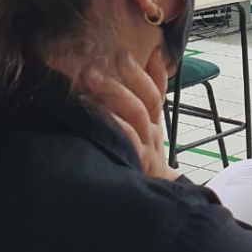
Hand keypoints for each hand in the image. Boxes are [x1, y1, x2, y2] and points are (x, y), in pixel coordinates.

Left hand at [81, 50, 176, 181]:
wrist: (154, 202)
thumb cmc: (140, 169)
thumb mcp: (144, 141)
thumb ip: (137, 117)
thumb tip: (124, 92)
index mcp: (155, 127)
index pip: (159, 94)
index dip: (157, 71)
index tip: (154, 49)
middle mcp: (153, 134)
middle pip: (148, 99)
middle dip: (133, 74)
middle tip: (117, 55)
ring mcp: (146, 147)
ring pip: (136, 113)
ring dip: (115, 92)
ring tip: (92, 75)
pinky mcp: (135, 162)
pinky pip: (126, 137)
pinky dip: (112, 122)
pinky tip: (92, 110)